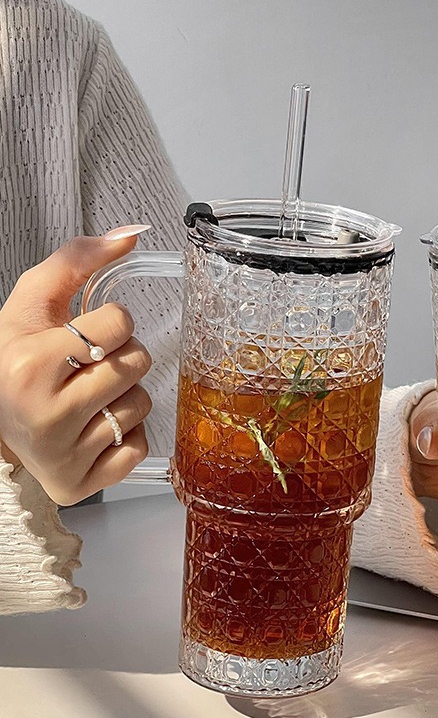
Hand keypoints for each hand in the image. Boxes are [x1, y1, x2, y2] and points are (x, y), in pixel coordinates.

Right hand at [0, 227, 152, 504]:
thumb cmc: (15, 361)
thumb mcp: (31, 306)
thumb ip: (75, 261)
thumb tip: (132, 232)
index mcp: (28, 366)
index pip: (119, 324)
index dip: (112, 322)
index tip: (89, 333)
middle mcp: (45, 415)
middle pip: (137, 364)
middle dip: (122, 357)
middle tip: (89, 365)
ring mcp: (64, 455)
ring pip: (142, 405)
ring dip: (126, 395)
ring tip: (90, 396)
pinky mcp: (81, 484)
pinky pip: (138, 447)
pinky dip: (125, 435)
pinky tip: (94, 428)